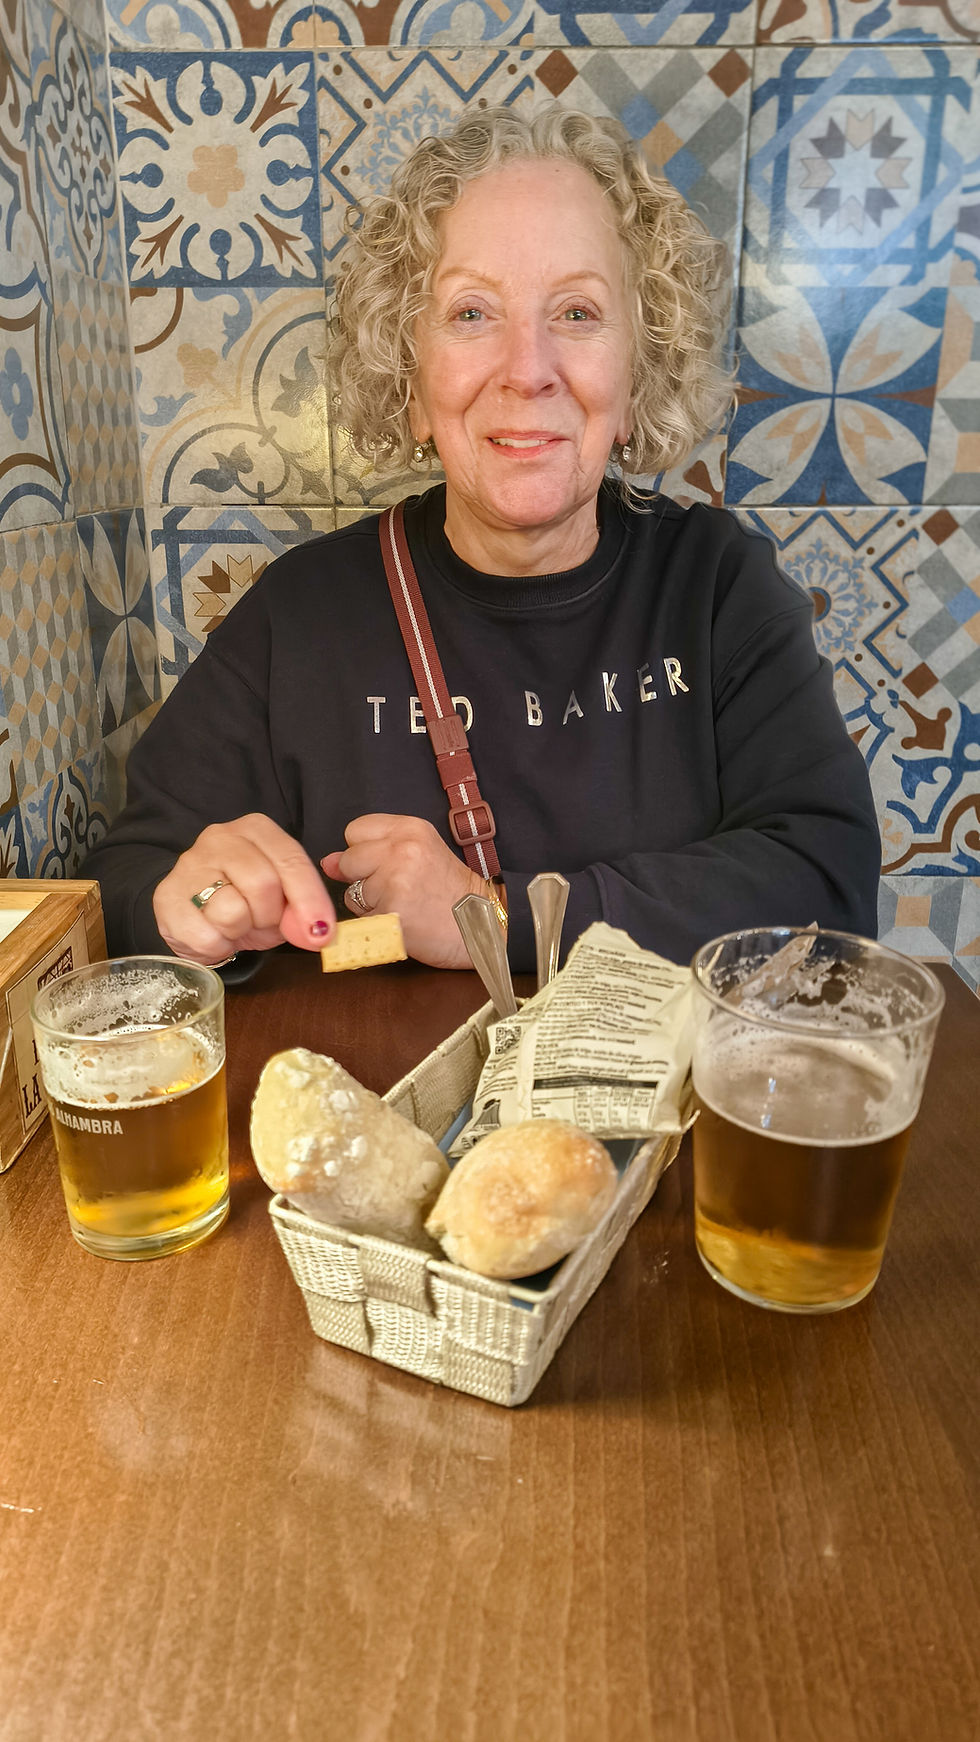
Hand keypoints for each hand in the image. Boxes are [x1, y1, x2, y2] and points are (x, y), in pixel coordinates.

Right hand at [153, 815, 336, 966]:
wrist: (198, 914)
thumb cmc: (246, 901)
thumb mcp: (283, 903)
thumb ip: (303, 912)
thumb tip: (317, 933)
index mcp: (256, 829)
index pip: (290, 860)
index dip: (310, 899)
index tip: (322, 932)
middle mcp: (220, 837)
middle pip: (262, 883)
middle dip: (270, 916)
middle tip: (261, 922)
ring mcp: (189, 864)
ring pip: (231, 910)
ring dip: (241, 930)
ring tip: (235, 925)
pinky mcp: (166, 896)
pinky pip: (205, 935)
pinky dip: (217, 947)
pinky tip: (214, 936)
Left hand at [321, 815, 485, 969]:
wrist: (482, 926)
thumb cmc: (452, 893)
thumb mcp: (420, 855)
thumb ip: (372, 852)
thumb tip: (327, 861)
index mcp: (411, 829)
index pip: (355, 830)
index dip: (364, 851)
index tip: (387, 864)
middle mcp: (402, 849)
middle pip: (349, 860)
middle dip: (363, 878)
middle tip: (399, 888)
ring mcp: (395, 881)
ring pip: (352, 893)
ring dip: (371, 905)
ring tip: (405, 905)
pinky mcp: (391, 912)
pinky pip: (362, 918)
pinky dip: (377, 924)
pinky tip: (403, 921)